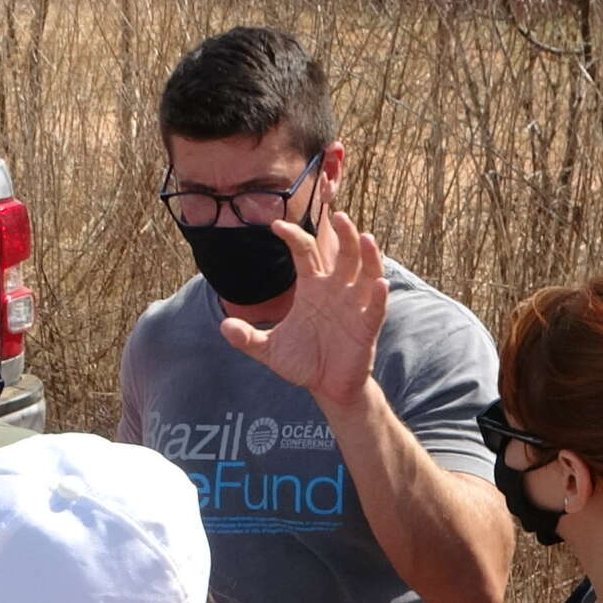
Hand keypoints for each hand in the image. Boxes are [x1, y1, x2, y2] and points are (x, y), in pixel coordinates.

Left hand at [218, 210, 388, 411]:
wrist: (325, 387)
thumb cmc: (302, 362)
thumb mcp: (269, 349)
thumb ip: (247, 338)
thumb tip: (223, 326)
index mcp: (311, 288)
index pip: (304, 253)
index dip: (293, 237)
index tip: (276, 225)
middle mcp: (335, 291)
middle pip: (343, 255)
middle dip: (344, 235)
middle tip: (338, 216)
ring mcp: (353, 307)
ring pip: (365, 273)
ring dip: (368, 256)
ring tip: (366, 237)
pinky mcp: (366, 327)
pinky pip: (374, 308)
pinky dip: (378, 296)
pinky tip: (378, 284)